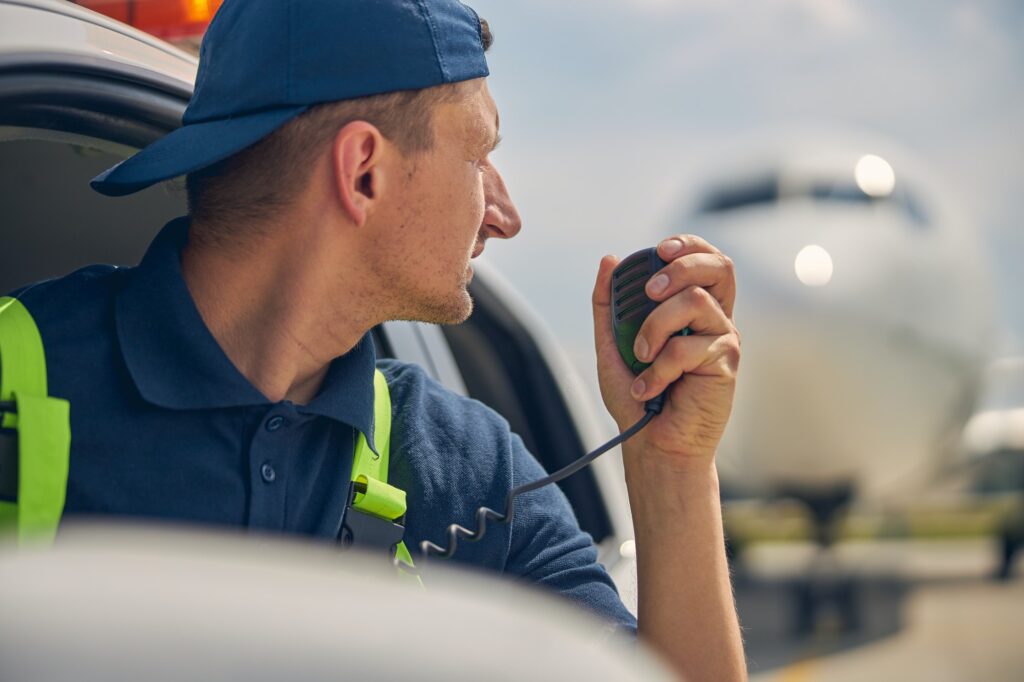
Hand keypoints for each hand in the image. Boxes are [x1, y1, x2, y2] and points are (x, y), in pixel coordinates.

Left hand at [591, 235, 739, 463]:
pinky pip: (688, 346)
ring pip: (695, 301)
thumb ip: (608, 303)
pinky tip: (649, 388)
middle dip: (679, 268)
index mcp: (692, 309)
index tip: (659, 251)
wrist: (651, 442)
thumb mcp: (611, 343)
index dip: (689, 246)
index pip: (705, 260)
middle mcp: (714, 318)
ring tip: (640, 357)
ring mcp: (723, 339)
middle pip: (717, 267)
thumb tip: (609, 259)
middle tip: (650, 291)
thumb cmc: (638, 394)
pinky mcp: (726, 363)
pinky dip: (659, 368)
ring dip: (655, 327)